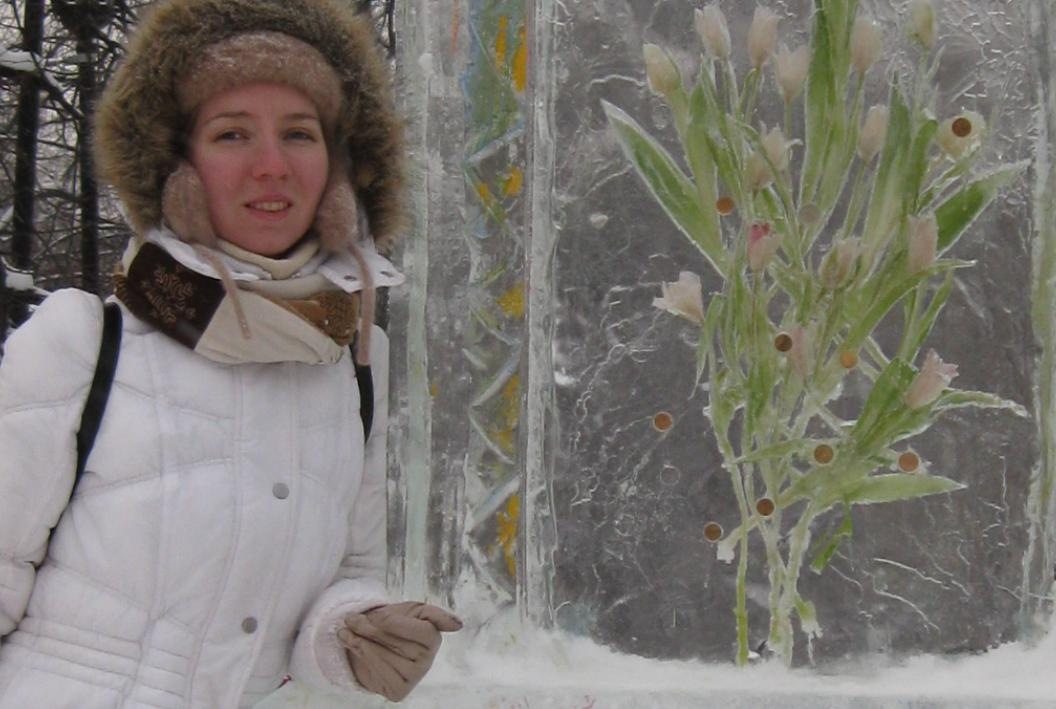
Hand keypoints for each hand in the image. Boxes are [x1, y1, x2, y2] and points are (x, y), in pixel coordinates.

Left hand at [337, 602, 461, 701]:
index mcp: (434, 637)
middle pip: (396, 642)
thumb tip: (458, 625)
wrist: (375, 640)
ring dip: (359, 642)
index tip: (377, 616)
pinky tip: (354, 647)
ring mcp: (413, 677)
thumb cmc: (395, 623)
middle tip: (351, 619)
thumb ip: (435, 614)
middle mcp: (427, 660)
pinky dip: (361, 656)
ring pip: (383, 657)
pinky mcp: (398, 690)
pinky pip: (377, 672)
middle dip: (369, 628)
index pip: (423, 631)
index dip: (396, 623)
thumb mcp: (412, 611)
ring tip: (346, 632)